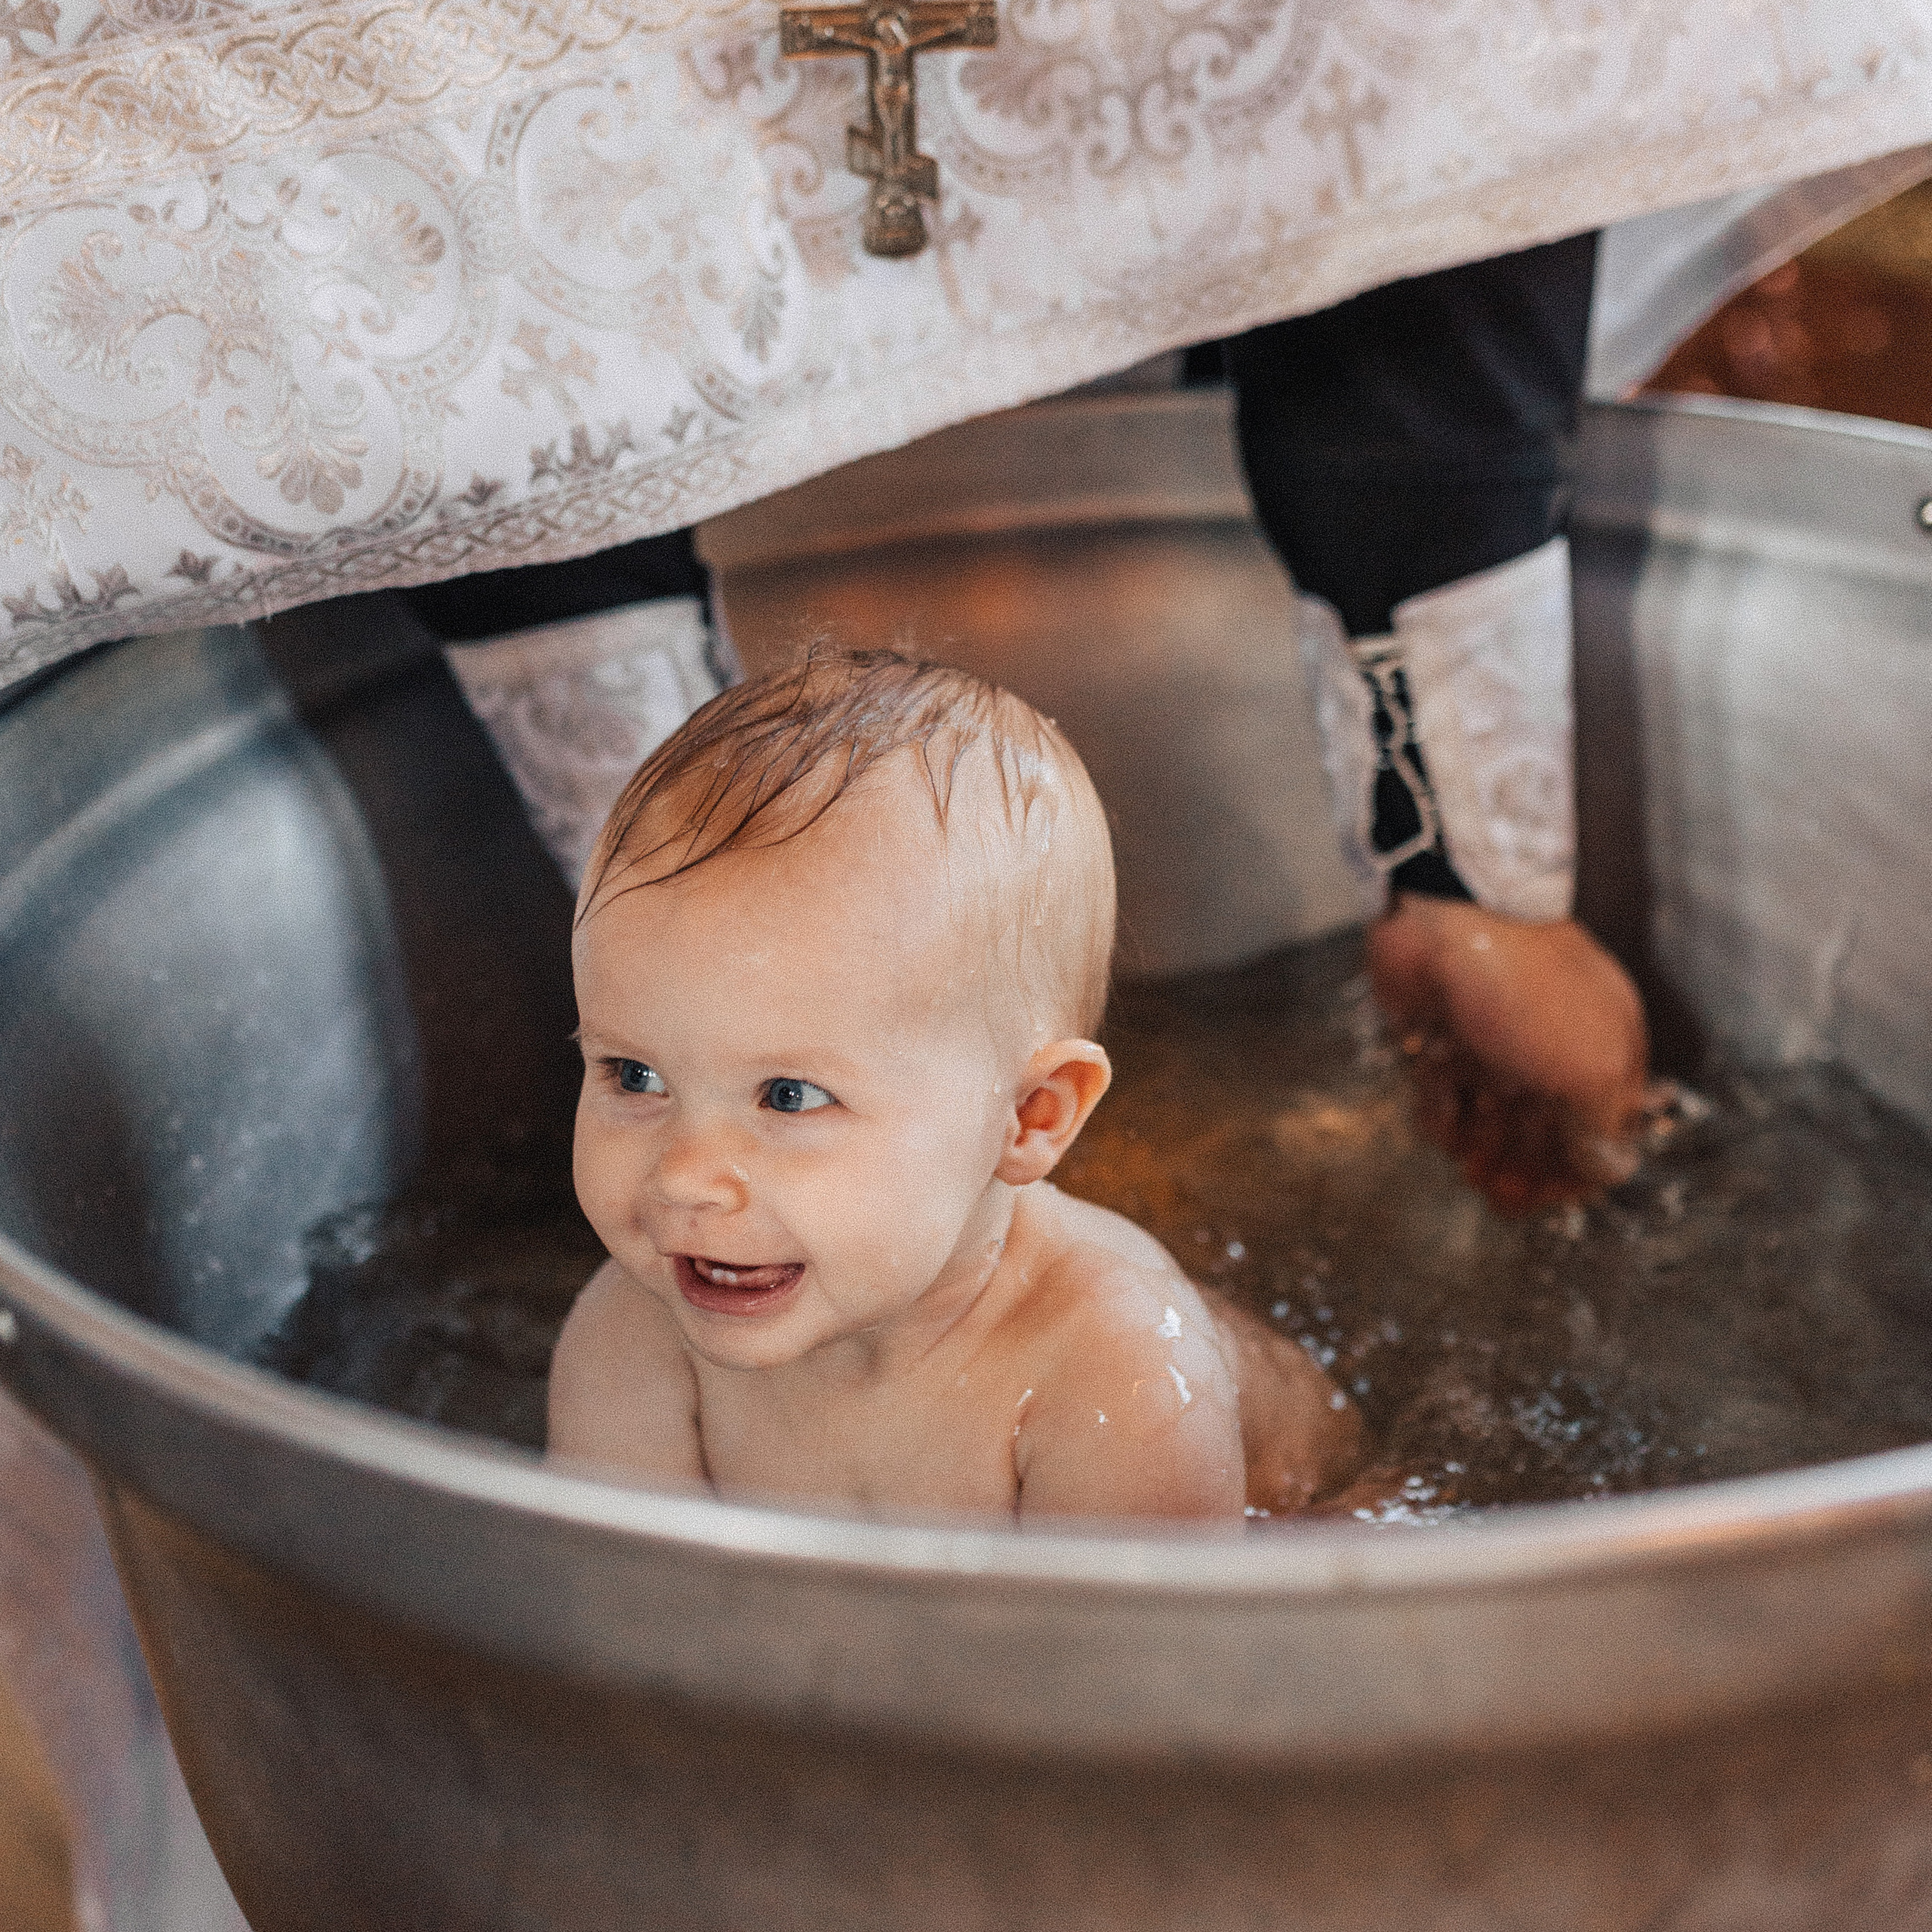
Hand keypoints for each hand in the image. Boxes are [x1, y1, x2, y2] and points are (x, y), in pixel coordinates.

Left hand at [1365, 892, 1656, 1214]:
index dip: (1574, 1176)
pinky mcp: (1443, 1039)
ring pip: (1491, 1121)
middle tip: (1495, 1188)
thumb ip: (1598, 1126)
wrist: (1444, 920)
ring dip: (1478, 1146)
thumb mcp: (1587, 1066)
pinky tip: (1438, 1103)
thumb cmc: (1526, 988)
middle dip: (1521, 1169)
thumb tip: (1606, 1172)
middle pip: (1542, 1135)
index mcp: (1603, 1054)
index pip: (1600, 1135)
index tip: (1545, 1198)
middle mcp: (1552, 1052)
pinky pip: (1444, 1095)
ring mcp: (1495, 1046)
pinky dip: (1439, 1109)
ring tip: (1467, 1153)